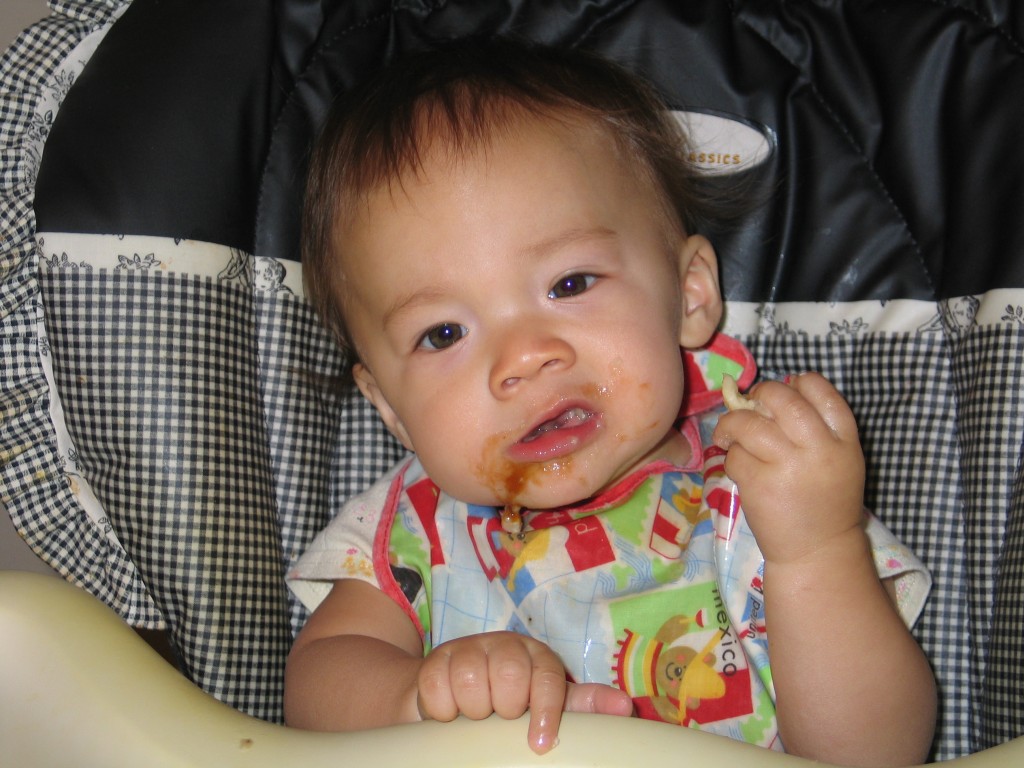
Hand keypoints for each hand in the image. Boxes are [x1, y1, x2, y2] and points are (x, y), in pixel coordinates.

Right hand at [417, 631, 632, 753]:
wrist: (453, 697)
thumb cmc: (509, 702)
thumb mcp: (547, 704)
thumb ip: (583, 707)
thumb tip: (624, 706)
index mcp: (537, 657)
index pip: (547, 679)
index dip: (545, 712)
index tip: (539, 744)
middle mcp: (505, 646)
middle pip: (510, 675)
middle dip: (505, 707)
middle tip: (500, 717)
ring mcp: (468, 648)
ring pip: (471, 679)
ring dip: (473, 710)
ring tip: (476, 715)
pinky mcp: (435, 659)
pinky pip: (437, 687)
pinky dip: (443, 709)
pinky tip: (450, 713)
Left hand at [711, 373, 865, 564]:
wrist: (818, 551)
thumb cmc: (823, 501)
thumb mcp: (836, 459)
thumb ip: (814, 426)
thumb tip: (775, 389)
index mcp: (844, 440)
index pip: (821, 390)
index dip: (797, 382)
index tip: (784, 392)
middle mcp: (820, 449)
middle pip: (782, 398)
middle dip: (760, 395)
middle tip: (751, 408)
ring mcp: (789, 467)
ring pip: (748, 423)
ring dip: (732, 425)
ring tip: (730, 436)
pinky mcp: (761, 485)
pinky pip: (734, 455)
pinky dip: (730, 457)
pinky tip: (740, 469)